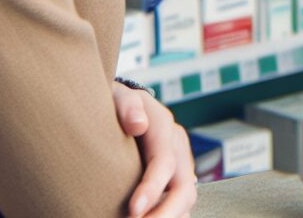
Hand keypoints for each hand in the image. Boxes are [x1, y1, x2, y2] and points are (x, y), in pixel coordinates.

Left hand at [112, 83, 196, 216]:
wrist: (124, 107)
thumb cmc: (116, 104)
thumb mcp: (118, 96)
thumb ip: (127, 106)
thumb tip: (137, 125)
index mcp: (164, 126)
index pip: (164, 162)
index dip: (151, 189)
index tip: (133, 211)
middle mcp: (177, 146)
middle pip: (184, 188)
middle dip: (165, 215)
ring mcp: (180, 163)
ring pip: (186, 200)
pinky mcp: (177, 178)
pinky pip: (180, 204)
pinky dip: (169, 216)